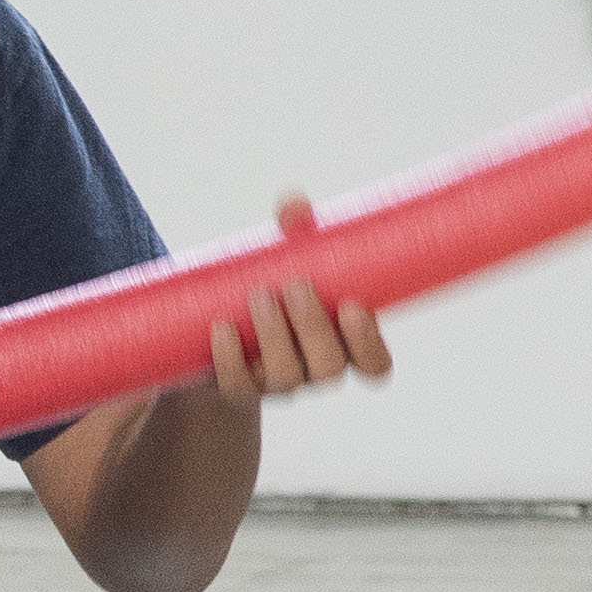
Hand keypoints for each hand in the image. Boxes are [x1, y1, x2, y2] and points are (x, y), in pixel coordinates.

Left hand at [200, 195, 394, 407]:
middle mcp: (314, 370)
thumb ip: (296, 233)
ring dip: (275, 335)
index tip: (353, 307)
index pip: (375, 365)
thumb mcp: (287, 259)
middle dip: (314, 327)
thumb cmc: (272, 287)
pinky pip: (237, 384)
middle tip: (298, 285)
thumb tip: (295, 203)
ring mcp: (276, 384)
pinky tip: (222, 328)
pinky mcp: (237, 387)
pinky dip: (229, 357)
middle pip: (329, 368)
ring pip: (287, 377)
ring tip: (260, 295)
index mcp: (343, 345)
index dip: (369, 345)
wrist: (216, 330)